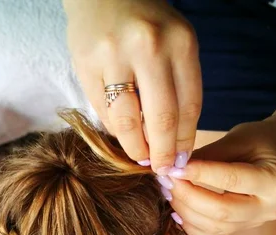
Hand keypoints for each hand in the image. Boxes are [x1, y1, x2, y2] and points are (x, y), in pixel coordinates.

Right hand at [64, 0, 200, 171]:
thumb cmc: (146, 24)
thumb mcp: (175, 43)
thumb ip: (179, 84)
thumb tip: (175, 142)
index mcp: (180, 42)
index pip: (189, 106)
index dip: (185, 140)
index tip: (181, 159)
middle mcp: (149, 47)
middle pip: (161, 119)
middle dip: (162, 153)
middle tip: (160, 168)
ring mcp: (114, 56)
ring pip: (128, 121)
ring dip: (135, 147)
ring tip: (140, 156)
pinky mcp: (85, 64)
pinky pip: (103, 110)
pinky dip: (114, 128)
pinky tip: (122, 133)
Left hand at [167, 119, 275, 234]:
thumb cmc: (258, 140)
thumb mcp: (238, 139)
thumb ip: (209, 155)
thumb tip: (176, 167)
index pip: (232, 180)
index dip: (200, 175)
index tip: (175, 168)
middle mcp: (271, 208)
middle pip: (223, 211)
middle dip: (188, 196)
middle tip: (167, 180)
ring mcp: (257, 222)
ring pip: (215, 227)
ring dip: (185, 210)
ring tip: (169, 190)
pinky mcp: (242, 229)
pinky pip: (212, 234)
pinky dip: (191, 224)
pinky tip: (177, 207)